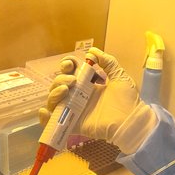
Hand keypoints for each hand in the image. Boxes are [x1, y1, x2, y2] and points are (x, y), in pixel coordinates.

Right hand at [39, 47, 157, 154]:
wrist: (130, 121)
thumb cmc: (127, 100)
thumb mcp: (119, 76)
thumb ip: (108, 62)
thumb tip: (92, 51)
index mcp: (88, 84)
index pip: (70, 72)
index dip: (66, 66)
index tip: (70, 64)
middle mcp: (78, 96)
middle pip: (58, 84)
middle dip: (60, 78)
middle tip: (72, 80)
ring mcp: (74, 110)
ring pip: (53, 99)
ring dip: (54, 92)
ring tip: (66, 89)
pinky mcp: (72, 124)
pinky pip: (52, 122)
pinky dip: (44, 117)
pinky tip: (46, 110)